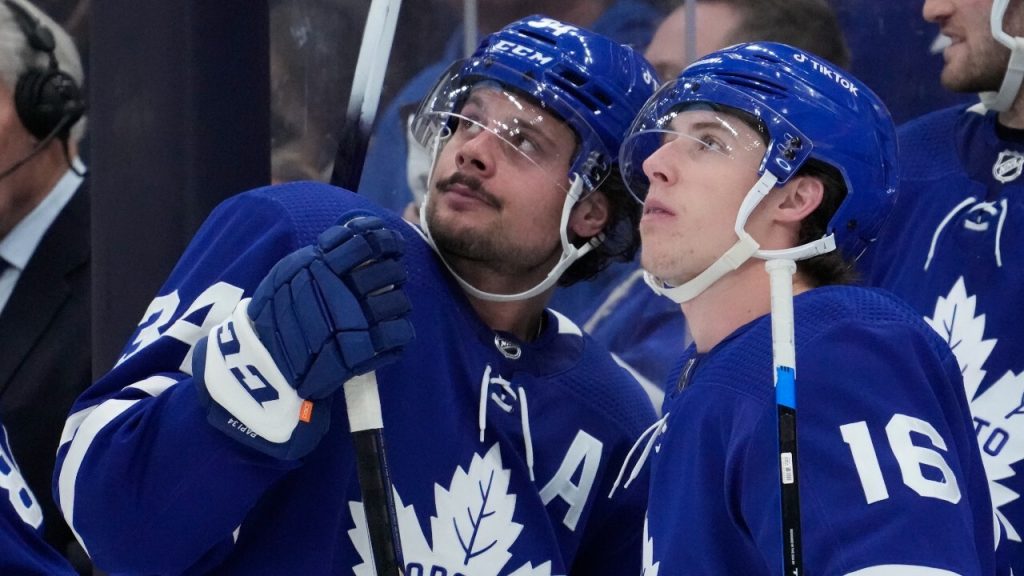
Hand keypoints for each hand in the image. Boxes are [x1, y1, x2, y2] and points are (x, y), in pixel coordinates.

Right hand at [193, 215, 413, 458]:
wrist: (262, 362)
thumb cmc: (271, 314)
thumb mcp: (287, 273)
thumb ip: (316, 257)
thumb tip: (350, 240)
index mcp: (325, 267)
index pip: (368, 242)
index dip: (383, 241)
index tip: (386, 246)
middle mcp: (346, 290)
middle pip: (391, 271)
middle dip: (393, 273)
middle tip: (387, 280)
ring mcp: (358, 321)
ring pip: (400, 302)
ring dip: (397, 303)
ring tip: (388, 309)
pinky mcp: (365, 350)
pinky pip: (399, 334)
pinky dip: (399, 331)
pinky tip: (389, 333)